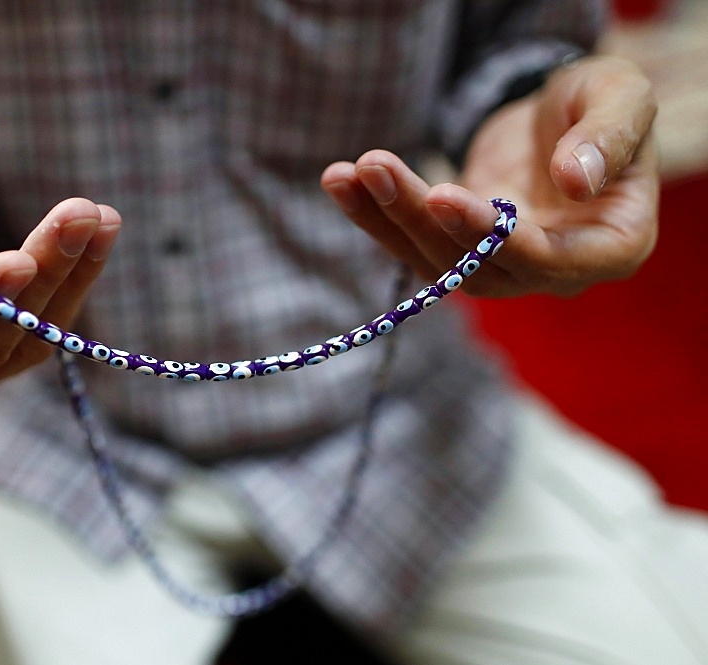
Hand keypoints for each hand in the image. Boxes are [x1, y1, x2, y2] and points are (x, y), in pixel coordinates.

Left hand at [321, 55, 658, 297]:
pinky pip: (413, 243)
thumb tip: (577, 180)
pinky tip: (340, 181)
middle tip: (376, 166)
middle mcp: (555, 271)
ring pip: (436, 261)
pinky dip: (374, 214)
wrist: (563, 117)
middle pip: (478, 267)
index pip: (547, 258)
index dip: (492, 235)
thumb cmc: (602, 103)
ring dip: (386, 218)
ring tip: (344, 173)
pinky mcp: (460, 252)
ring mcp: (503, 268)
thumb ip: (609, 135)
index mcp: (612, 246)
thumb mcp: (621, 98)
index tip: (442, 194)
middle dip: (421, 219)